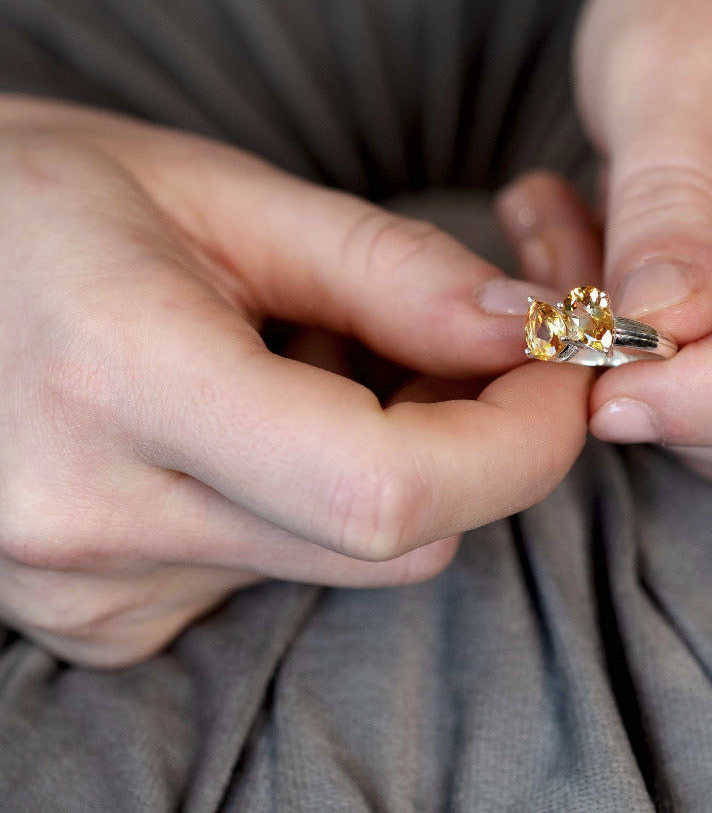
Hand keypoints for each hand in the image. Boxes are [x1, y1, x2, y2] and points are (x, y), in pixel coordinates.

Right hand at [0, 96, 589, 665]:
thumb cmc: (49, 198)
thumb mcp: (223, 196)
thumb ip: (390, 271)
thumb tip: (527, 330)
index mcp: (120, 376)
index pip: (388, 487)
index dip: (518, 441)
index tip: (559, 369)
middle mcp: (95, 516)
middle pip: (395, 536)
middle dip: (477, 446)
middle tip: (456, 345)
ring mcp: (94, 587)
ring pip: (352, 556)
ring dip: (396, 466)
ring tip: (318, 362)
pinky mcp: (106, 616)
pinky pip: (286, 570)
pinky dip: (321, 499)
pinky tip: (261, 420)